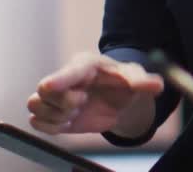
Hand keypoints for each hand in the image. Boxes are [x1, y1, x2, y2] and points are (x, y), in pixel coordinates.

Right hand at [27, 52, 163, 136]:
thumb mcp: (135, 77)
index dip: (59, 79)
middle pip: (45, 92)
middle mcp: (64, 79)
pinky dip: (50, 127)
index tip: (50, 86)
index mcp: (84, 65)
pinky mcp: (52, 115)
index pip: (68, 72)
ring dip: (55, 115)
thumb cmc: (123, 82)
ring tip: (76, 112)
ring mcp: (55, 97)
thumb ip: (143, 81)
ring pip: (36, 106)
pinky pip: (37, 123)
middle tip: (83, 102)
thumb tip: (157, 86)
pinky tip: (68, 122)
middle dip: (63, 103)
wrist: (119, 99)